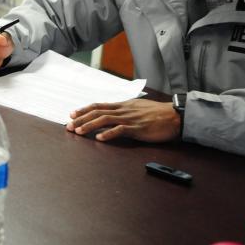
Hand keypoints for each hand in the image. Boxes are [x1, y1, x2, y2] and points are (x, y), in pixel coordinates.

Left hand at [66, 98, 180, 142]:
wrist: (175, 115)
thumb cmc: (157, 113)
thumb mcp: (137, 108)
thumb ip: (124, 110)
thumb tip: (112, 113)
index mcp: (122, 105)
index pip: (98, 106)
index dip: (84, 110)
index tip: (72, 114)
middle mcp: (122, 110)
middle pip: (97, 112)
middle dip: (81, 119)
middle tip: (69, 126)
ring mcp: (129, 119)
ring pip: (104, 120)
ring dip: (89, 126)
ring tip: (78, 132)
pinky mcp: (137, 128)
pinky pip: (120, 130)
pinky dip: (108, 134)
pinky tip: (99, 138)